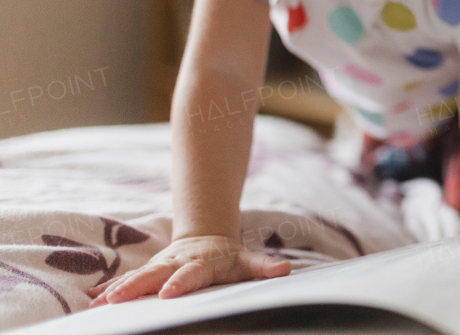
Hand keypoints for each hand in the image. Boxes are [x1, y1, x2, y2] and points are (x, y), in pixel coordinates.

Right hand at [86, 235, 289, 305]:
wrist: (207, 238)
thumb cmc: (229, 257)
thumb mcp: (247, 261)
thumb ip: (263, 266)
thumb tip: (285, 269)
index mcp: (201, 263)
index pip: (190, 274)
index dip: (180, 282)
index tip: (168, 293)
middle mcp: (176, 263)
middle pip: (155, 275)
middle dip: (137, 287)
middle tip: (118, 300)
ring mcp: (160, 267)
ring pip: (137, 277)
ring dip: (118, 289)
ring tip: (99, 302)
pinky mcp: (148, 272)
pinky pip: (126, 280)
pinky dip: (109, 288)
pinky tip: (91, 298)